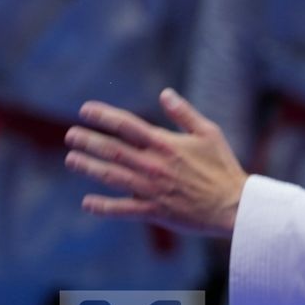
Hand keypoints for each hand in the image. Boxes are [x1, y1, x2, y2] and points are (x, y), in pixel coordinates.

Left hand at [65, 88, 245, 236]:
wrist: (233, 206)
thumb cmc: (223, 167)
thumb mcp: (209, 133)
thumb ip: (184, 114)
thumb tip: (165, 93)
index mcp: (166, 144)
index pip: (127, 125)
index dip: (104, 116)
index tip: (85, 110)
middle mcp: (154, 165)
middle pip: (113, 150)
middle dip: (89, 141)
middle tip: (71, 135)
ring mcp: (151, 189)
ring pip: (112, 176)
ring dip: (89, 167)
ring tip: (71, 160)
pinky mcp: (154, 211)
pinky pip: (123, 209)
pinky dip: (104, 207)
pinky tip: (87, 203)